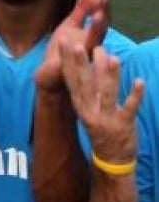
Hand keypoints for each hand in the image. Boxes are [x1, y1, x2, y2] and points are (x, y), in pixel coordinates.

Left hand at [36, 0, 108, 93]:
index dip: (102, 5)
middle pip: (101, 30)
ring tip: (97, 15)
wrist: (48, 76)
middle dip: (103, 13)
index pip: (102, 18)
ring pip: (91, 44)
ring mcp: (81, 60)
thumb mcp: (71, 26)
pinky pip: (69, 60)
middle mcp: (92, 48)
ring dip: (95, 29)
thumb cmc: (63, 50)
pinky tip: (63, 38)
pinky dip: (68, 49)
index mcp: (93, 36)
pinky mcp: (68, 69)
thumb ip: (81, 9)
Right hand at [60, 42, 142, 162]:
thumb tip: (99, 53)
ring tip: (112, 58)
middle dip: (80, 65)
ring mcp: (106, 119)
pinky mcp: (123, 126)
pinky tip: (139, 82)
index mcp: (82, 106)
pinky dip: (134, 96)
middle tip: (78, 44)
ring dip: (109, 77)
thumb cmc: (103, 127)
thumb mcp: (94, 105)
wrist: (111, 159)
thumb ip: (96, 81)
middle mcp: (90, 112)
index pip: (72, 81)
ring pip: (106, 95)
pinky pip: (129, 109)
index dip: (67, 61)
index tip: (63, 42)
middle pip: (84, 86)